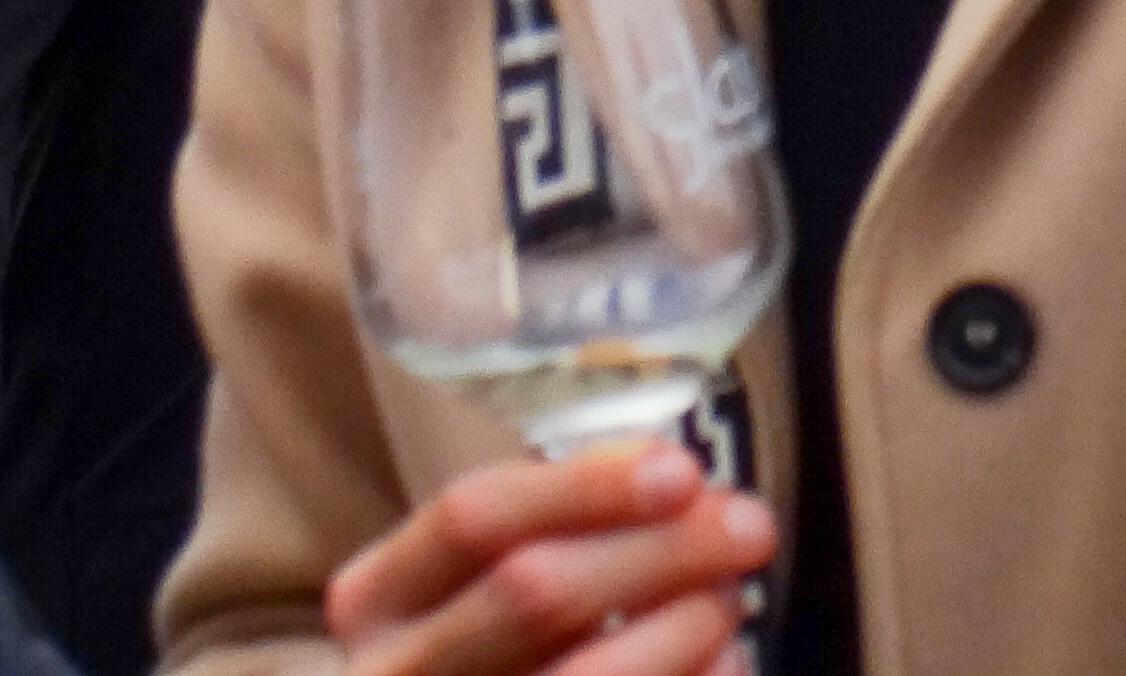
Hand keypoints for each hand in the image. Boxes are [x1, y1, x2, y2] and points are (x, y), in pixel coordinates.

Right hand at [327, 439, 774, 675]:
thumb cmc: (489, 646)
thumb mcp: (486, 577)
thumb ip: (560, 524)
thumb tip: (681, 486)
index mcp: (375, 597)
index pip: (475, 515)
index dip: (585, 487)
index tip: (684, 469)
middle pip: (534, 591)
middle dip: (658, 550)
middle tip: (750, 527)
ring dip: (680, 629)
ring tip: (731, 603)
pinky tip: (726, 664)